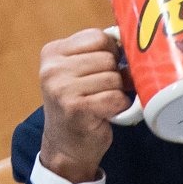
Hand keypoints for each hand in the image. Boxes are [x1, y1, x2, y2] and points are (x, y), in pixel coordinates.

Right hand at [36, 28, 132, 183]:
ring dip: (117, 92)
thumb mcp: (75, 72)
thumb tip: (130, 39)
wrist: (64, 146)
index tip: (105, 68)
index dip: (111, 52)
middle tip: (102, 89)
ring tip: (102, 101)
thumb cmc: (77, 104)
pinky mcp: (77, 108)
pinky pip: (116, 98)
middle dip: (114, 74)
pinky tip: (106, 112)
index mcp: (52, 52)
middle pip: (107, 57)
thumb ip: (94, 54)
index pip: (97, 37)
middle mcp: (53, 68)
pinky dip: (119, 107)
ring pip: (114, 78)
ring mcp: (62, 88)